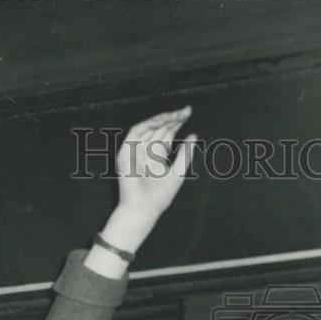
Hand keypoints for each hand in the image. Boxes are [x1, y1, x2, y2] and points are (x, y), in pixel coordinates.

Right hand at [86, 107, 196, 272]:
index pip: (167, 134)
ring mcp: (135, 150)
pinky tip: (162, 120)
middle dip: (172, 118)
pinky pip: (136, 132)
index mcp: (157, 156)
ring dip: (162, 119)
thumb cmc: (160, 196)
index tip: (188, 112)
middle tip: (186, 111)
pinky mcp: (126, 151)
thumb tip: (193, 135)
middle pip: (159, 129)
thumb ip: (185, 154)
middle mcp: (146, 151)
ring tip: (176, 115)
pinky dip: (148, 124)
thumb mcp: (178, 173)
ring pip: (148, 127)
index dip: (177, 123)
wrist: (143, 208)